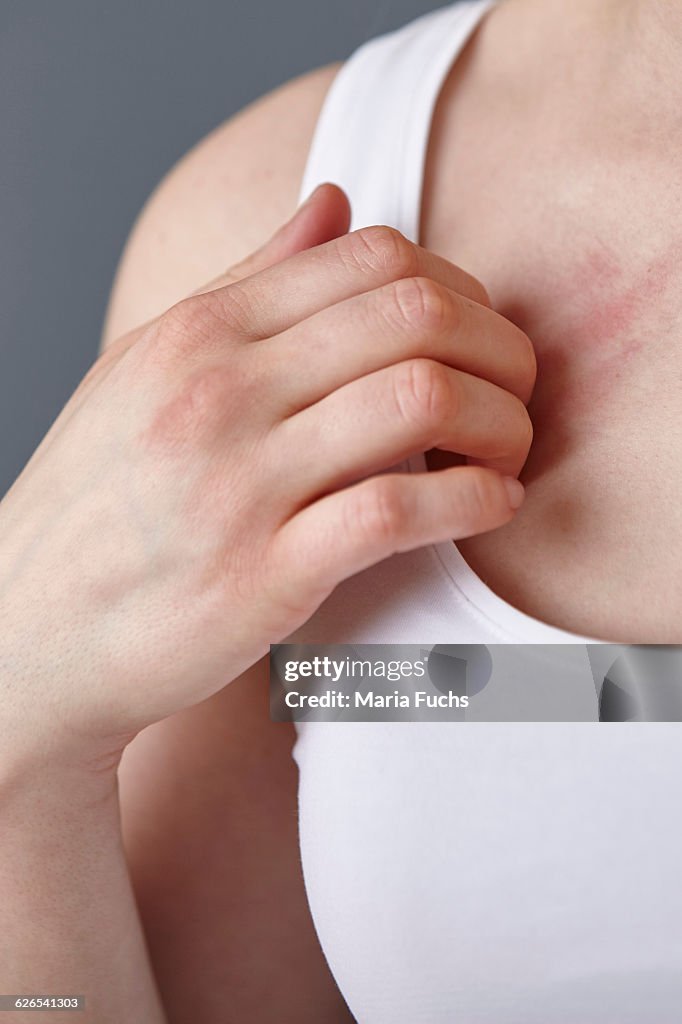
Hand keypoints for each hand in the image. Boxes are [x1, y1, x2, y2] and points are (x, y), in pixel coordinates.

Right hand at [0, 183, 534, 774]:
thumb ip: (250, 281)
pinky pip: (400, 512)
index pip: (370, 257)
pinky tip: (494, 505)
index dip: (459, 287)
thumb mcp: (151, 367)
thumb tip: (334, 198)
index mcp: (199, 331)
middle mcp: (218, 391)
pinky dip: (475, 501)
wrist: (33, 629)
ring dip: (502, 423)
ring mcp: (239, 483)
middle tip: (518, 389)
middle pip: (414, 315)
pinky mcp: (265, 575)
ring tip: (510, 450)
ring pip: (422, 399)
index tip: (479, 335)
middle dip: (500, 349)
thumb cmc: (101, 500)